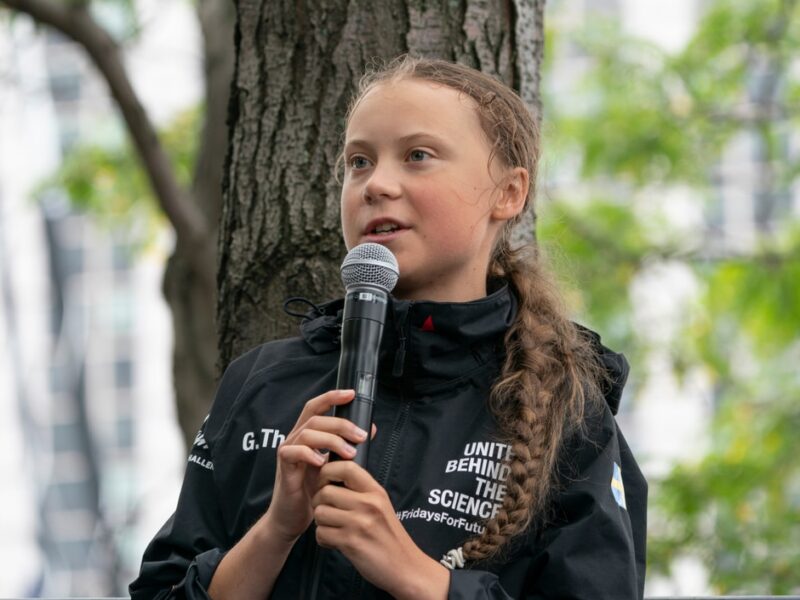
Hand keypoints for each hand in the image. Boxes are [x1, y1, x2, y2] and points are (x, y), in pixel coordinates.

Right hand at [266, 389, 372, 542]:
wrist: (292, 518)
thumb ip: (347, 447)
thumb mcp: (334, 466)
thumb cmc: (312, 491)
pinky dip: (309, 454)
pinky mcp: (284, 467)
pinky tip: (322, 462)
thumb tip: (370, 429)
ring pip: (308, 432)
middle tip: (361, 437)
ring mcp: (287, 451)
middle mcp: (295, 438)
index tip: (351, 394)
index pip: (316, 407)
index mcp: (307, 434)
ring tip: (349, 454)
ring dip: (332, 440)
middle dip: (341, 424)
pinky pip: (293, 452)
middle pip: (316, 418)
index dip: (332, 397)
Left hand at [312, 461, 448, 599]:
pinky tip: (335, 542)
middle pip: (325, 491)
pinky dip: (324, 539)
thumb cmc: (389, 537)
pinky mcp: (351, 542)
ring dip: (321, 523)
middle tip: (327, 512)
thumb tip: (332, 479)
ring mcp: (359, 523)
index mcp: (376, 491)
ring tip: (333, 528)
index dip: (328, 471)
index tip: (325, 483)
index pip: (346, 467)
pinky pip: (321, 533)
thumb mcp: (381, 506)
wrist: (405, 566)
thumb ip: (360, 492)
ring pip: (320, 513)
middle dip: (319, 503)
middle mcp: (368, 504)